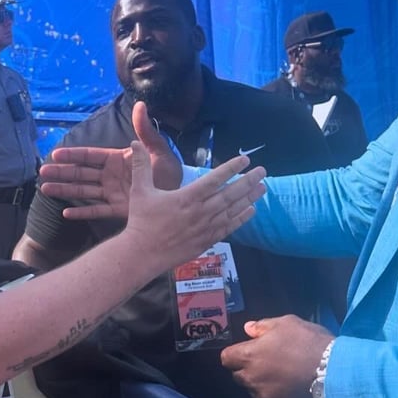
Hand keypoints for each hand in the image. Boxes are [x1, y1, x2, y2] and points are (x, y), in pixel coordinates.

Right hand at [40, 101, 182, 220]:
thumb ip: (145, 130)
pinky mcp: (117, 210)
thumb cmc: (170, 172)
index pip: (90, 156)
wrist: (181, 199)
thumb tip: (140, 105)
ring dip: (65, 190)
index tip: (56, 154)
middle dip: (62, 172)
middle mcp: (110, 176)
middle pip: (81, 173)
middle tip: (42, 172)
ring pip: (84, 191)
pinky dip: (82, 213)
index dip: (73, 155)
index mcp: (117, 159)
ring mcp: (112, 193)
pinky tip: (66, 213)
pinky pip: (97, 211)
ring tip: (45, 189)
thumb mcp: (158, 150)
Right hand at [121, 139, 264, 273]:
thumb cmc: (141, 221)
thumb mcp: (139, 190)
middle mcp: (200, 212)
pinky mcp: (206, 240)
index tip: (245, 160)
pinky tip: (251, 211)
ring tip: (263, 188)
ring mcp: (205, 227)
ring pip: (233, 210)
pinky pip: (229, 228)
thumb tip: (134, 143)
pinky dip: (241, 219)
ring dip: (249, 198)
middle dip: (248, 181)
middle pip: (230, 194)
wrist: (142, 254)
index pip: (214, 179)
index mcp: (186, 197)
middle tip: (263, 171)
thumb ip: (141, 166)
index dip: (231, 168)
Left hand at [220, 315, 334, 397]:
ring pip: (254, 390)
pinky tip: (291, 388)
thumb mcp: (287, 323)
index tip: (247, 351)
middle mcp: (251, 379)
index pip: (226, 358)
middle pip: (238, 376)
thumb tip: (248, 328)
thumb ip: (263, 326)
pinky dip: (277, 396)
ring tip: (282, 376)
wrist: (334, 371)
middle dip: (248, 369)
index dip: (235, 354)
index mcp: (249, 356)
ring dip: (262, 384)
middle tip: (267, 362)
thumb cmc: (309, 342)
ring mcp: (265, 397)